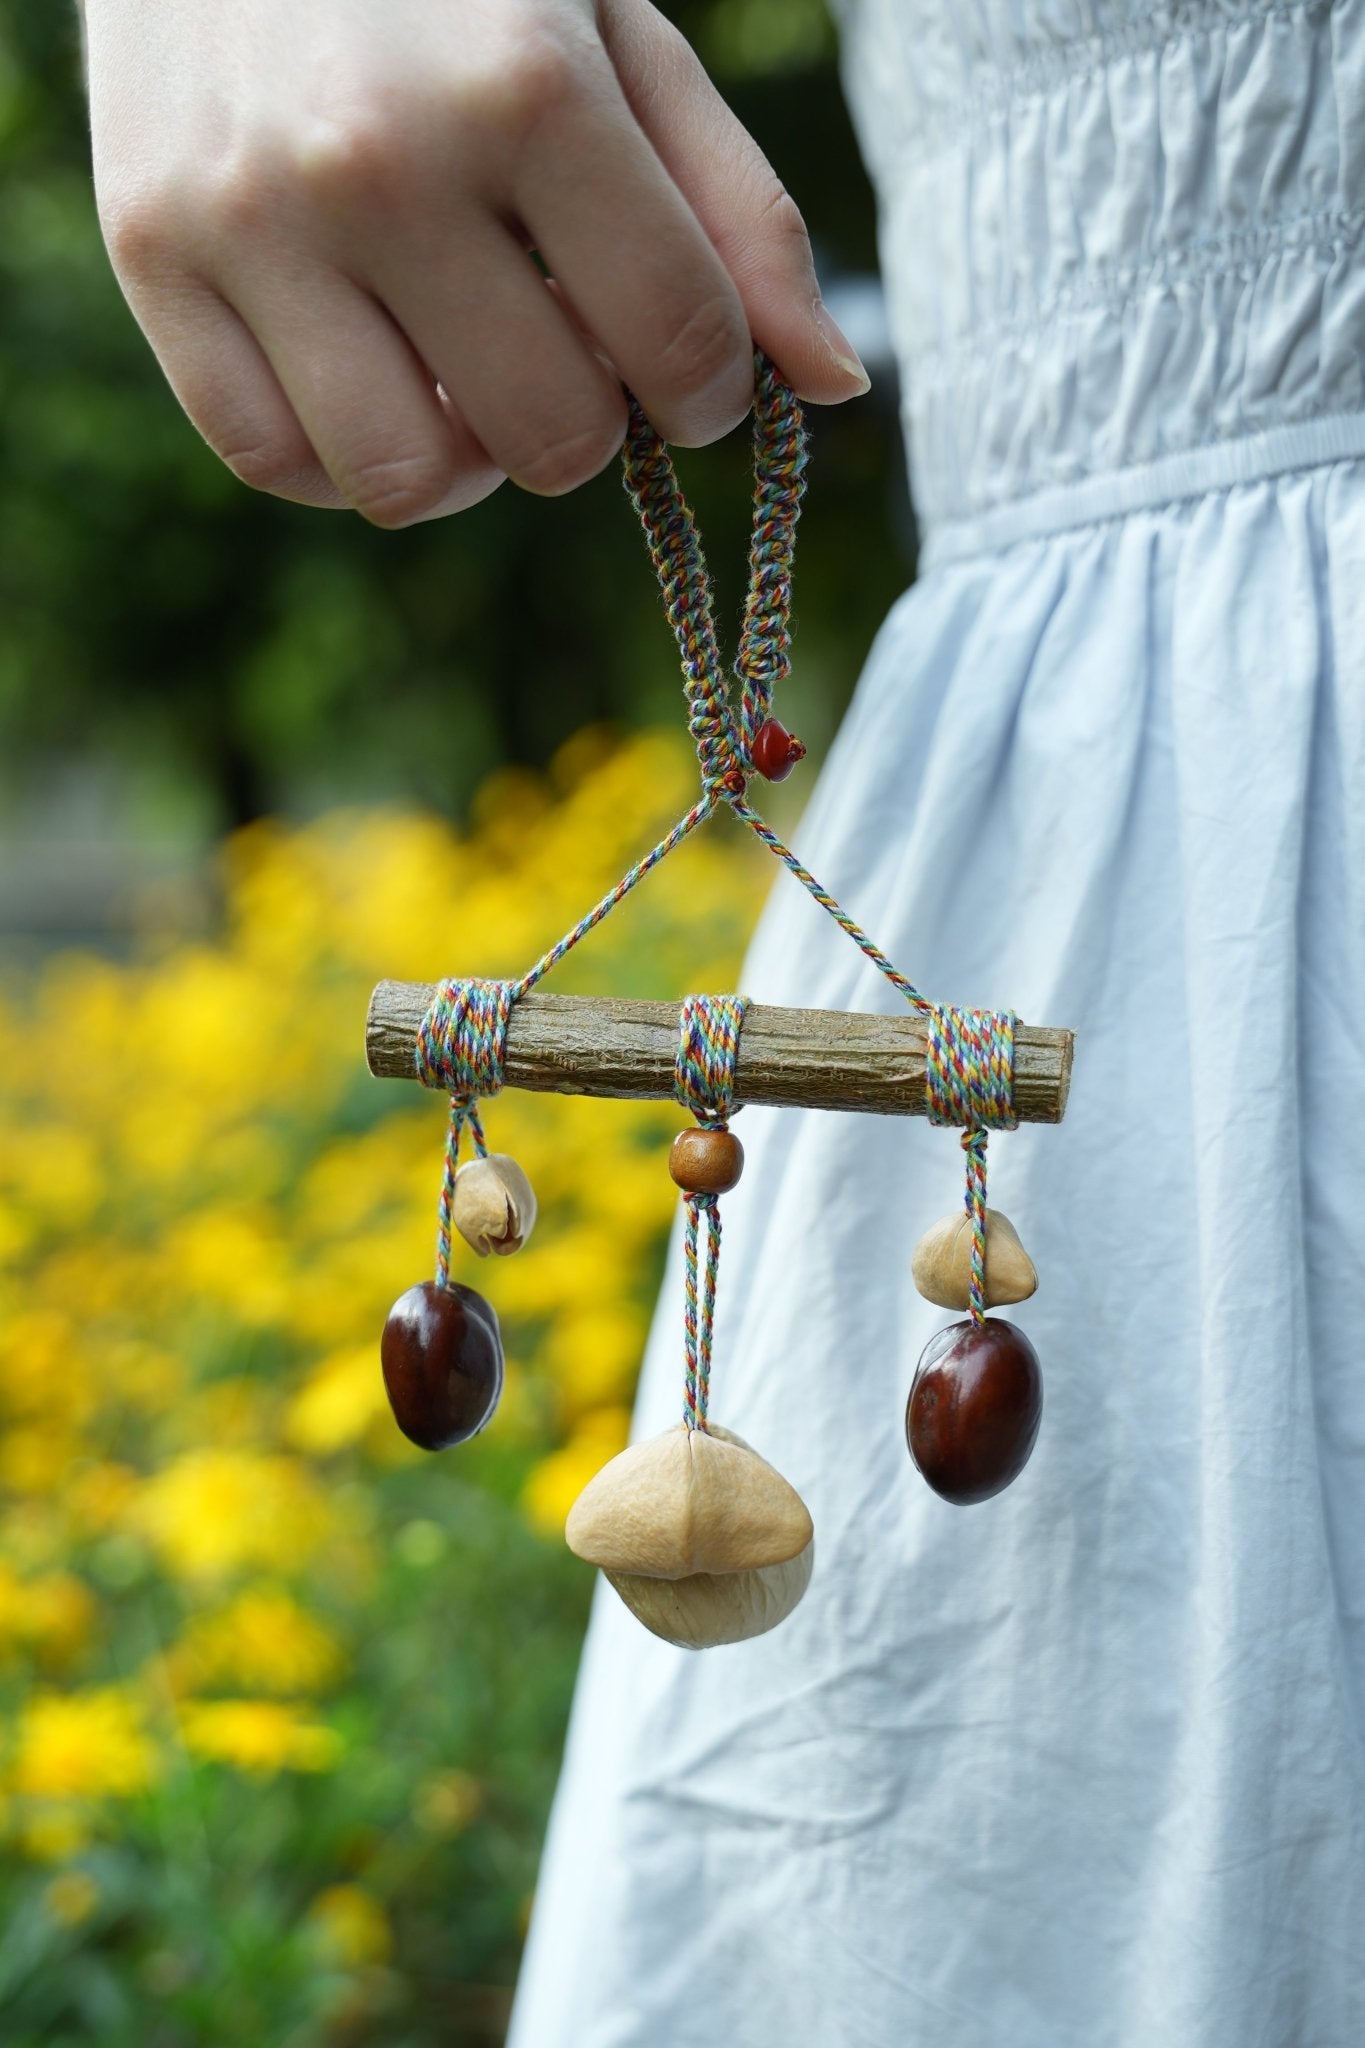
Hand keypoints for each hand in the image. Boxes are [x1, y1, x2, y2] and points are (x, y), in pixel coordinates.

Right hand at [83, 0, 869, 525]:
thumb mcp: (619, 42)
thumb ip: (735, 211)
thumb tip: (831, 385)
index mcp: (526, 89)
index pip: (678, 342)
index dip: (710, 389)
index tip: (691, 371)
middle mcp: (379, 163)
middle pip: (550, 438)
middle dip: (591, 424)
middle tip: (567, 350)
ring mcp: (248, 216)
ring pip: (403, 481)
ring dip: (464, 460)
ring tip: (465, 376)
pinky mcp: (148, 252)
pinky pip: (269, 459)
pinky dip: (339, 457)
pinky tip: (372, 379)